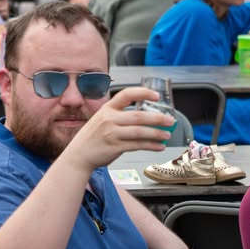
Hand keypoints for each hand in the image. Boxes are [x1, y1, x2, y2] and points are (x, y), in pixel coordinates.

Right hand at [60, 87, 174, 172]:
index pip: (126, 94)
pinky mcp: (115, 147)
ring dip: (157, 133)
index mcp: (107, 109)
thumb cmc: (93, 137)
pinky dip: (151, 146)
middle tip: (170, 120)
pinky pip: (137, 146)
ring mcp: (112, 134)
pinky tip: (159, 146)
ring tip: (167, 135)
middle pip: (138, 116)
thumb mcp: (102, 119)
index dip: (143, 93)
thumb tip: (146, 115)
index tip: (156, 96)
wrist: (78, 155)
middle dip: (157, 118)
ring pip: (140, 132)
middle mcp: (109, 119)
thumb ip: (119, 115)